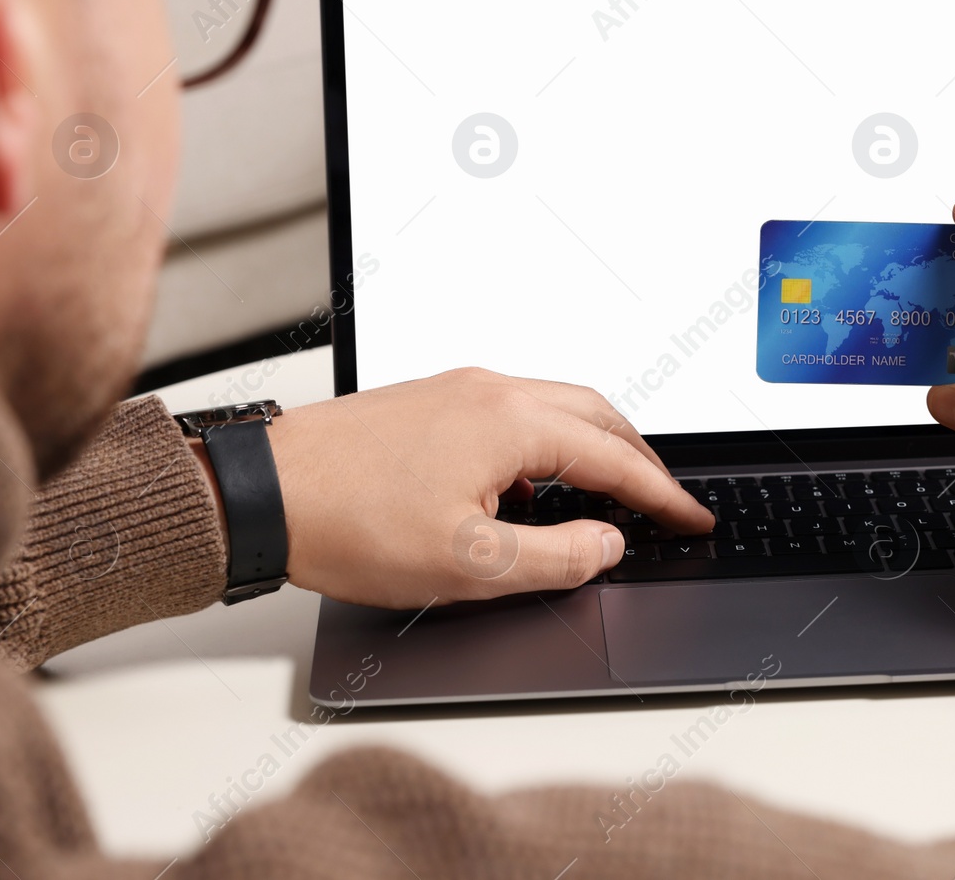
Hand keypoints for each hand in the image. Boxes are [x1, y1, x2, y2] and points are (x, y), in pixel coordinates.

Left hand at [256, 368, 710, 607]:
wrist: (261, 495)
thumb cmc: (349, 522)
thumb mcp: (469, 565)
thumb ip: (556, 556)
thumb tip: (606, 544)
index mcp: (511, 422)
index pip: (616, 458)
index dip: (663, 496)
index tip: (693, 520)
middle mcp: (491, 390)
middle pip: (597, 415)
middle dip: (640, 458)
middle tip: (664, 502)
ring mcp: (458, 389)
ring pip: (555, 407)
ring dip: (594, 447)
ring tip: (608, 496)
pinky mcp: (431, 401)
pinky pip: (514, 412)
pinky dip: (547, 444)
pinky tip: (530, 491)